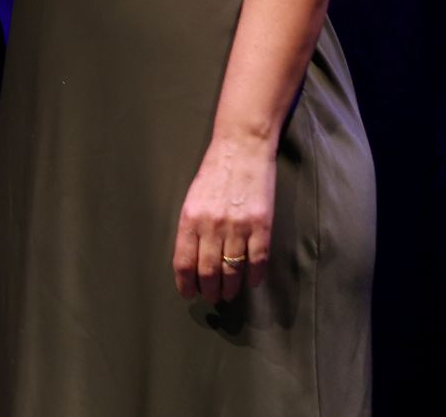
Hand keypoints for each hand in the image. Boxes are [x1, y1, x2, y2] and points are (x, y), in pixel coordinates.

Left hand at [172, 136, 276, 303]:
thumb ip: (192, 226)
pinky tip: (252, 281)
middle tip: (211, 297)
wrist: (242, 147)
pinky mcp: (262, 225)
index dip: (185, 283)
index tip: (188, 294)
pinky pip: (258, 260)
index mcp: (190, 218)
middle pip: (208, 271)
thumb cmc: (214, 172)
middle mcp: (212, 225)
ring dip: (230, 287)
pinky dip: (255, 275)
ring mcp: (238, 226)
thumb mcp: (193, 198)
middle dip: (208, 290)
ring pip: (233, 270)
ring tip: (228, 293)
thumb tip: (192, 258)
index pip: (184, 261)